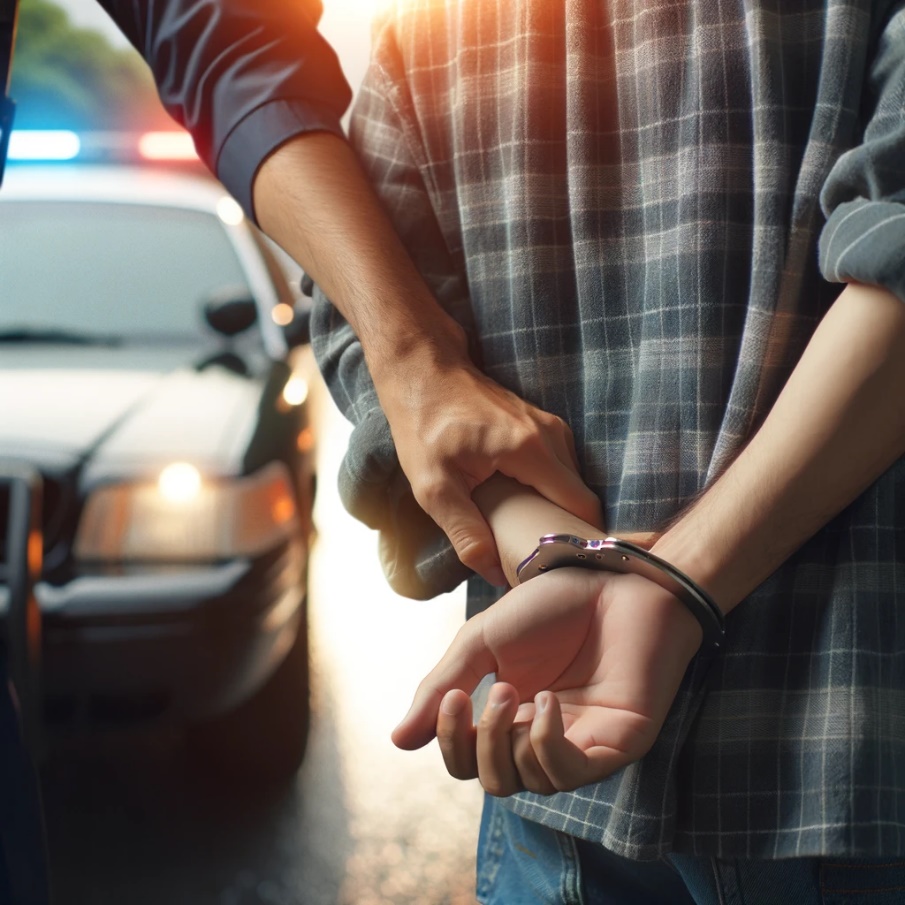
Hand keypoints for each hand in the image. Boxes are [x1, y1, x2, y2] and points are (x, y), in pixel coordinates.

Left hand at [377, 356, 601, 584]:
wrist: (422, 371)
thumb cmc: (423, 425)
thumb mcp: (434, 488)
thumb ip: (466, 533)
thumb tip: (494, 573)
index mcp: (531, 450)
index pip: (582, 506)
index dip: (577, 540)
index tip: (561, 566)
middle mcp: (550, 434)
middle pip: (579, 496)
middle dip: (564, 528)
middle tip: (538, 555)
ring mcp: (548, 425)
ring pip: (571, 481)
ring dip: (555, 508)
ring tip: (529, 533)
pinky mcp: (540, 424)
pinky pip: (560, 466)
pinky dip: (549, 489)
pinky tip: (522, 504)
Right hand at [392, 568, 702, 794]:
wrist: (610, 579)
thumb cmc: (552, 604)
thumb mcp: (481, 640)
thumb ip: (442, 685)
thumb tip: (398, 741)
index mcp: (511, 714)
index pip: (468, 760)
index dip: (451, 741)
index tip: (451, 699)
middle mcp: (543, 736)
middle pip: (494, 781)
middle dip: (479, 744)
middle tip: (493, 692)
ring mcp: (580, 743)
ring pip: (527, 783)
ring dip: (506, 739)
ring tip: (514, 689)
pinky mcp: (615, 745)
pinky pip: (567, 773)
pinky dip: (544, 744)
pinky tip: (545, 701)